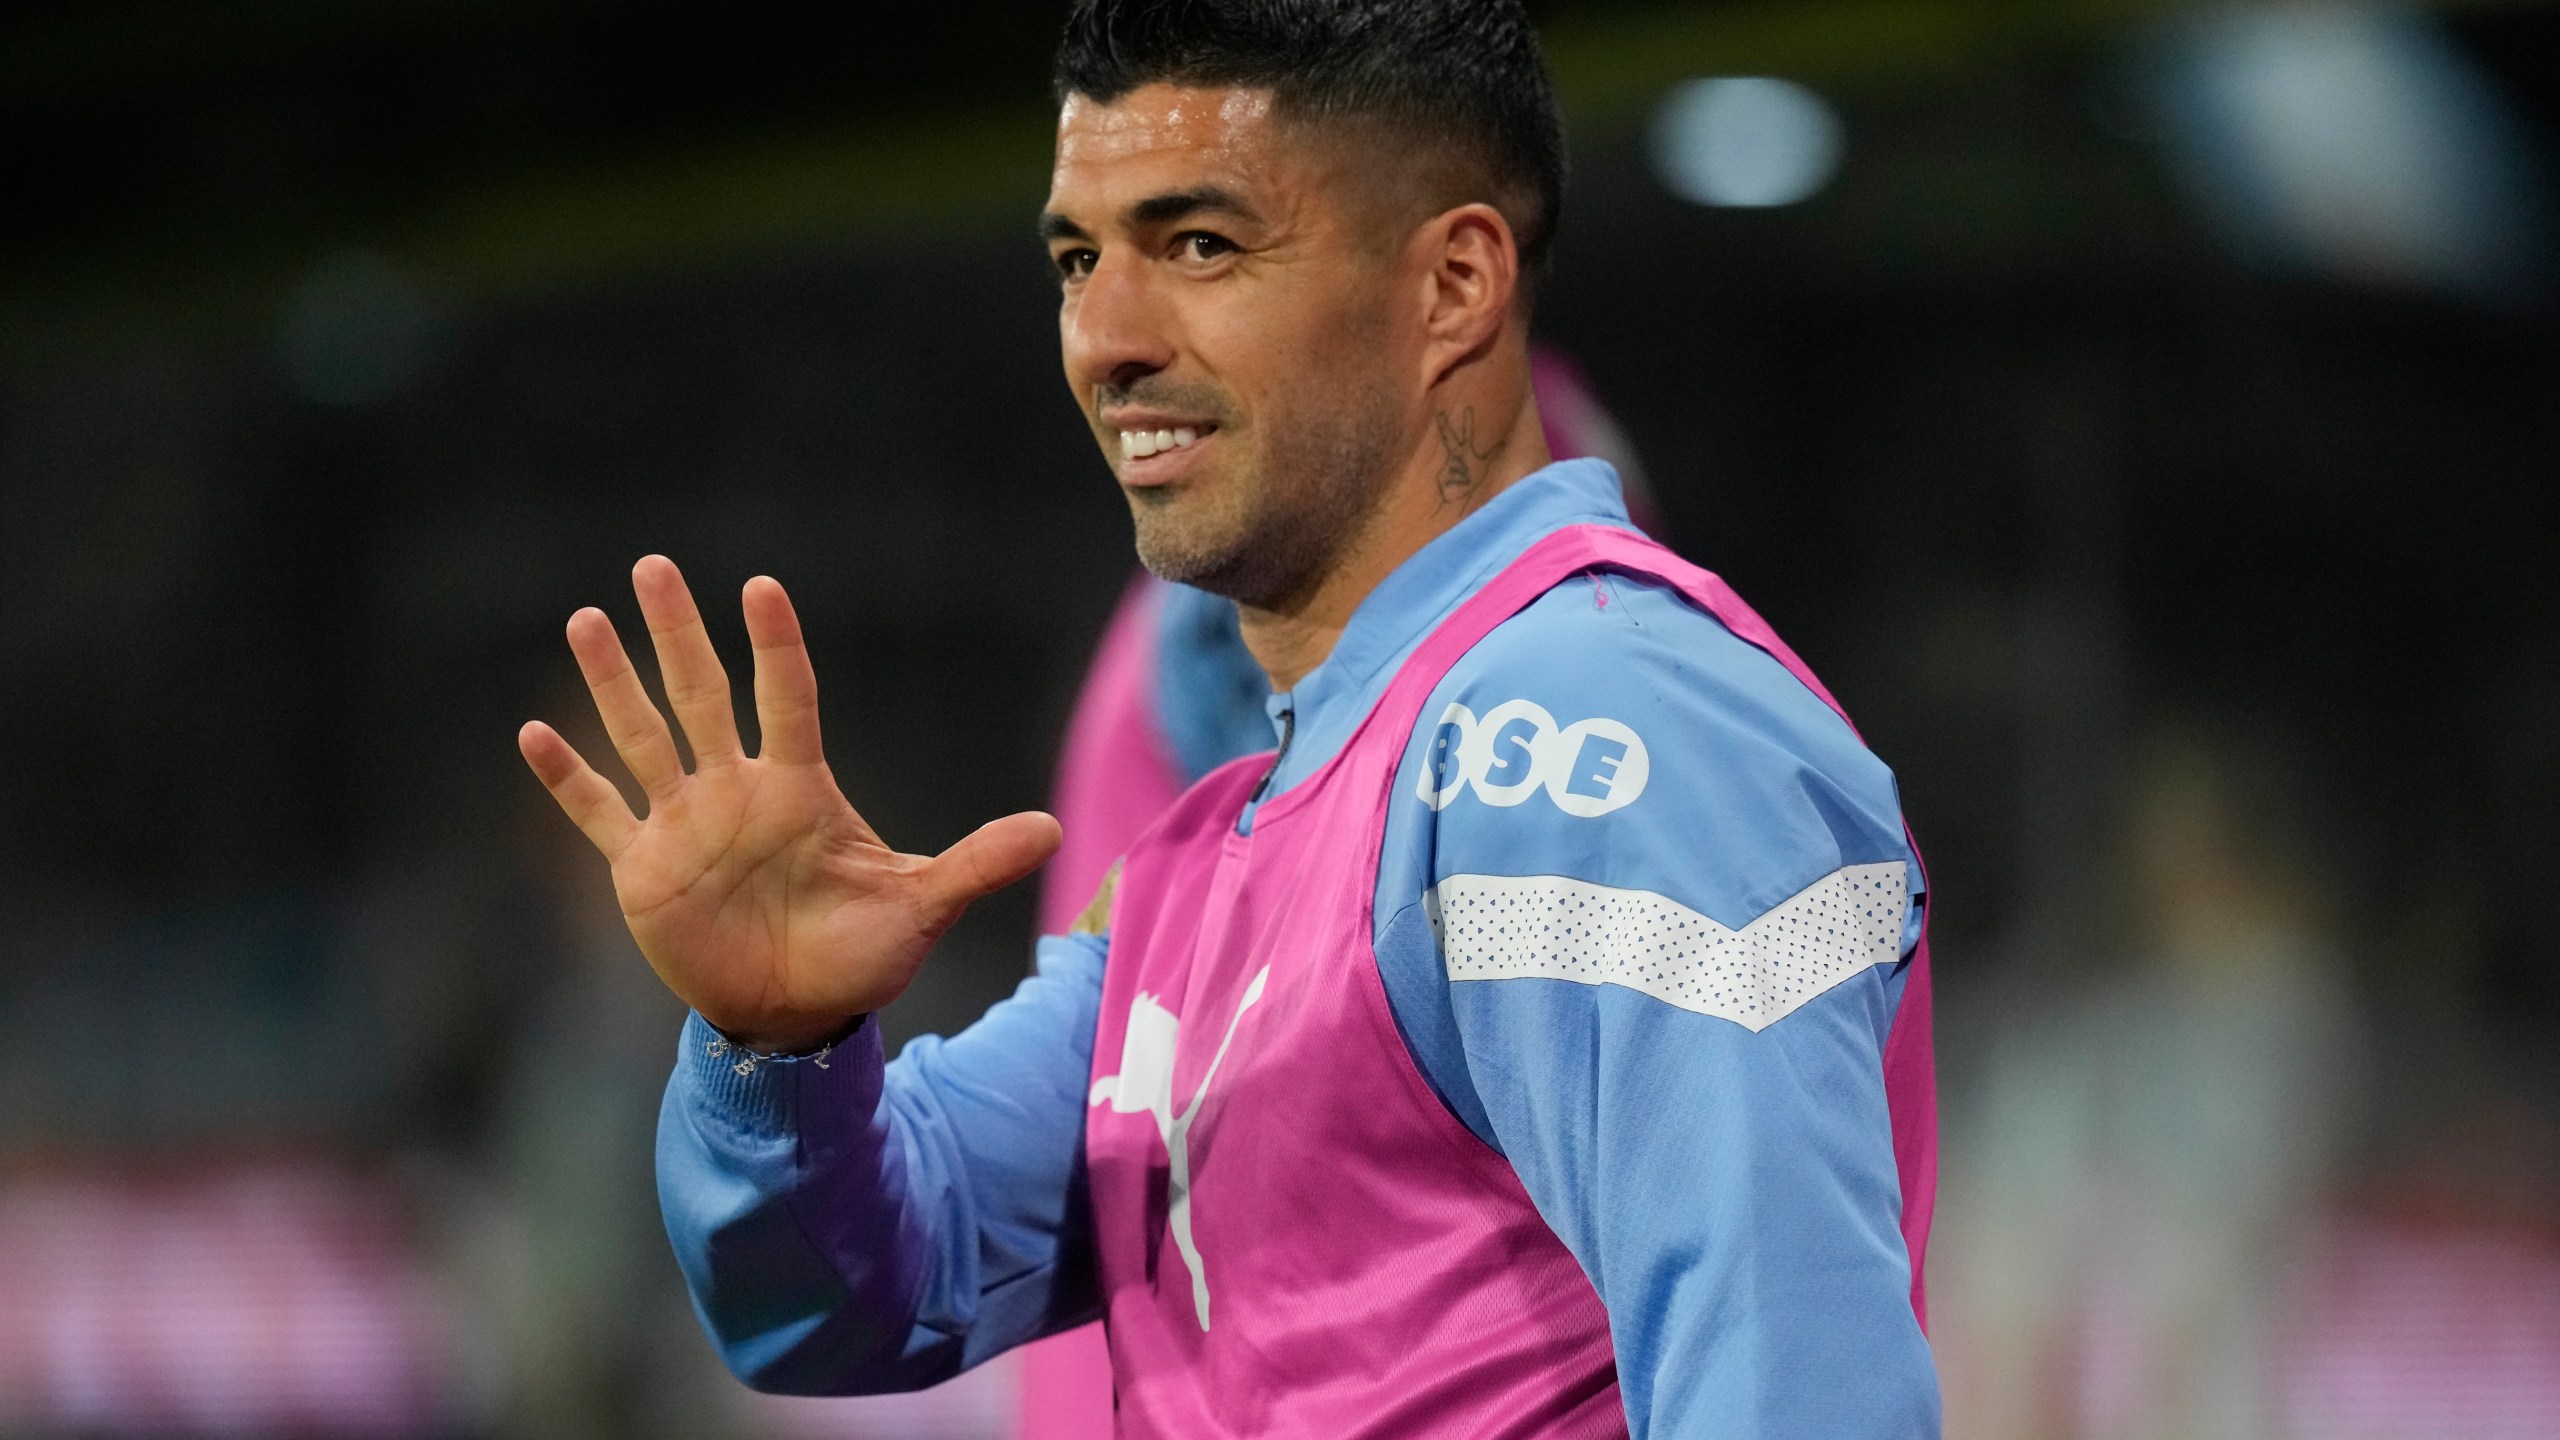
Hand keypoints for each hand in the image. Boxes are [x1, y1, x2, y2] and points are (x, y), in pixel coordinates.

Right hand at [518, 557, 1060, 1050]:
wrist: (796, 1016)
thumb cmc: (859, 956)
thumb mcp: (921, 905)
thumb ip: (975, 863)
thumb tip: (1056, 831)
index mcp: (800, 788)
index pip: (788, 698)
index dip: (777, 646)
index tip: (762, 587)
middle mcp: (736, 791)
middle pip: (703, 693)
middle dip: (678, 633)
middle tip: (654, 565)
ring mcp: (684, 824)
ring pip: (643, 736)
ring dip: (613, 683)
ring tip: (587, 620)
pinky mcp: (643, 868)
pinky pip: (598, 811)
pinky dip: (567, 778)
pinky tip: (533, 731)